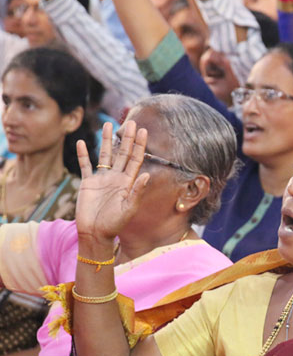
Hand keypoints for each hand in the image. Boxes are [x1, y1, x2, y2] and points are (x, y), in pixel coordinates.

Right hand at [75, 121, 149, 244]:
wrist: (95, 234)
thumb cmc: (114, 224)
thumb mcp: (129, 208)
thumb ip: (137, 191)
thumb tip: (146, 174)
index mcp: (128, 182)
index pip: (135, 159)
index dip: (139, 145)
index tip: (143, 130)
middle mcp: (116, 177)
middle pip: (122, 153)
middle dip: (126, 138)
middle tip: (130, 121)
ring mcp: (102, 179)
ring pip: (105, 155)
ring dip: (106, 140)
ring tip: (107, 124)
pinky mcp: (88, 183)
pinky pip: (85, 165)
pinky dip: (83, 154)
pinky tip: (81, 142)